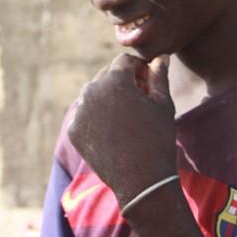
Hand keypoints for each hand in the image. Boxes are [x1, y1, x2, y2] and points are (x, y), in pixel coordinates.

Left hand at [66, 53, 175, 206]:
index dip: (139, 69)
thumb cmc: (157, 138)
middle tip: (140, 99)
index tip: (149, 82)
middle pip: (107, 75)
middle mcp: (91, 91)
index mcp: (114, 81)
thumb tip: (161, 57)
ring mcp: (80, 111)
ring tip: (127, 116)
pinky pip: (85, 114)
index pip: (124, 61)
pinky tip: (113, 131)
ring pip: (94, 94)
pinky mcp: (73, 129)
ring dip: (108, 97)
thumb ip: (159, 76)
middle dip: (123, 81)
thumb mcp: (162, 104)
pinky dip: (97, 117)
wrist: (141, 180)